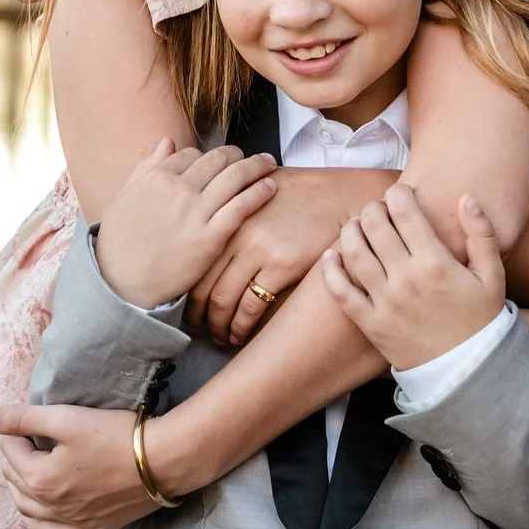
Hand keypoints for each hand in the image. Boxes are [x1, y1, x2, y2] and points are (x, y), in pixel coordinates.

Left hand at [0, 403, 153, 528]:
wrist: (162, 461)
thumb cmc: (116, 434)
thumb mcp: (68, 418)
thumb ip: (24, 418)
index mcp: (38, 478)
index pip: (10, 452)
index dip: (15, 432)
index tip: (30, 421)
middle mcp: (47, 506)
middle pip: (15, 480)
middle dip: (15, 458)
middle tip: (28, 439)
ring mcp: (67, 522)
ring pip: (27, 509)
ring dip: (20, 488)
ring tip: (29, 468)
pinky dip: (36, 520)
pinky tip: (37, 512)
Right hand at [96, 141, 277, 308]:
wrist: (120, 287)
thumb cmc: (118, 245)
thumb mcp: (123, 199)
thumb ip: (146, 168)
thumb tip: (168, 141)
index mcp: (157, 177)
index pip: (193, 153)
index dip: (208, 156)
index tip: (219, 162)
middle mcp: (178, 189)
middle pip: (219, 159)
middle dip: (238, 155)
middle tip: (251, 158)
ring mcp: (196, 212)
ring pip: (236, 176)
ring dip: (257, 166)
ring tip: (269, 164)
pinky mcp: (211, 237)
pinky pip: (242, 206)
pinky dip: (260, 192)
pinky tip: (271, 187)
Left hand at [186, 166, 397, 345]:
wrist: (340, 196)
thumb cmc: (301, 194)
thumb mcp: (258, 191)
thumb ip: (232, 210)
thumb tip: (208, 236)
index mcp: (227, 216)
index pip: (196, 264)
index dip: (188, 293)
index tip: (189, 309)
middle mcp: (237, 233)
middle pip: (204, 285)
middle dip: (199, 315)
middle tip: (199, 329)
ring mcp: (259, 250)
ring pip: (224, 300)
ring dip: (219, 326)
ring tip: (221, 337)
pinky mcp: (283, 265)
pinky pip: (252, 306)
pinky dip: (242, 326)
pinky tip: (241, 334)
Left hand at [322, 185, 504, 370]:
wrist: (468, 372)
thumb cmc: (481, 320)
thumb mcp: (493, 275)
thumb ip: (481, 233)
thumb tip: (466, 198)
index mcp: (435, 263)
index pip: (405, 212)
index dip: (397, 194)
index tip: (400, 193)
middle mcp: (406, 279)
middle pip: (374, 226)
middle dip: (373, 208)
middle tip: (378, 208)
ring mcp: (385, 302)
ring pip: (354, 253)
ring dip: (350, 230)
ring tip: (356, 225)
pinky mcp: (370, 324)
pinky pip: (341, 293)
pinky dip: (331, 270)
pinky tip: (331, 256)